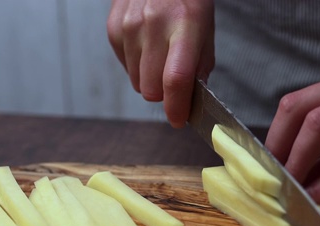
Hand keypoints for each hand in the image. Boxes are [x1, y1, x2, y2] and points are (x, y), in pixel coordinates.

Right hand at [107, 0, 214, 126]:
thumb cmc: (187, 2)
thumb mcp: (205, 31)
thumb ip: (200, 68)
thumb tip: (189, 103)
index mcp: (185, 25)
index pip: (176, 79)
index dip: (176, 107)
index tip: (178, 120)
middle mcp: (154, 25)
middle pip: (152, 89)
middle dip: (164, 95)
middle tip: (174, 83)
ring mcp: (130, 26)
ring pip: (137, 83)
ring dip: (150, 80)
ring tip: (160, 56)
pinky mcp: (114, 29)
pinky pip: (125, 68)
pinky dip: (137, 66)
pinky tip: (146, 47)